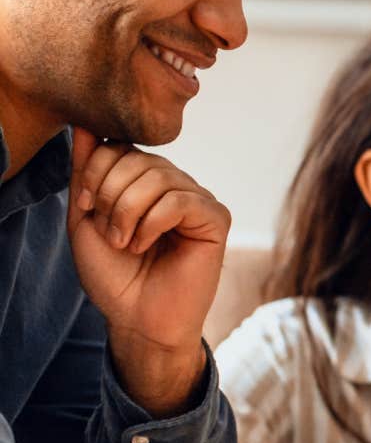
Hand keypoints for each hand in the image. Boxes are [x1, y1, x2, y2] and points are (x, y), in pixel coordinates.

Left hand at [67, 129, 228, 416]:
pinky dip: (152, 224)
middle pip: (137, 158)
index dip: (95, 171)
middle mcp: (174, 183)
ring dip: (128, 212)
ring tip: (127, 243)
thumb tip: (82, 124)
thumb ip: (87, 172)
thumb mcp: (87, 218)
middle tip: (110, 233)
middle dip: (110, 194)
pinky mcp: (215, 218)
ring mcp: (197, 198)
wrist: (138, 318)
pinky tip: (147, 245)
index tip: (86, 207)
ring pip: (158, 177)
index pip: (120, 146)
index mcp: (145, 180)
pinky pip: (180, 200)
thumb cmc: (114, 275)